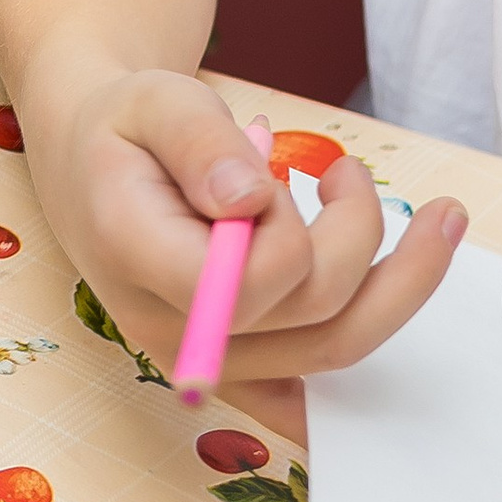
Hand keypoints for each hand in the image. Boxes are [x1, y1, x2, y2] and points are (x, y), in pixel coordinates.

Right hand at [28, 66, 465, 437]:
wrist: (92, 171)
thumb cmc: (126, 131)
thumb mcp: (154, 100)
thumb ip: (199, 141)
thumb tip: (251, 199)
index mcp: (136, 257)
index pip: (244, 283)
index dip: (284, 227)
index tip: (274, 168)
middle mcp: (170, 329)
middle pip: (311, 313)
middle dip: (355, 231)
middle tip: (340, 172)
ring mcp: (204, 361)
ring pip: (335, 347)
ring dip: (399, 278)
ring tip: (410, 212)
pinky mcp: (235, 371)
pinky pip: (311, 400)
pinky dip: (363, 369)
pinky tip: (403, 317)